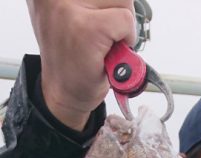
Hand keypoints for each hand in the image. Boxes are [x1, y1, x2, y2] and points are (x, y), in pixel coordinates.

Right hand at [26, 0, 136, 130]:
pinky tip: (107, 53)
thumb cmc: (73, 59)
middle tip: (99, 37)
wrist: (64, 95)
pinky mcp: (88, 29)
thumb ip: (91, 1)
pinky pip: (126, 21)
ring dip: (120, 28)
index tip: (99, 21)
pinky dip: (126, 40)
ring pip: (124, 2)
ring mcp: (69, 9)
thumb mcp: (74, 15)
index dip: (109, 5)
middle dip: (116, 14)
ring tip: (101, 45)